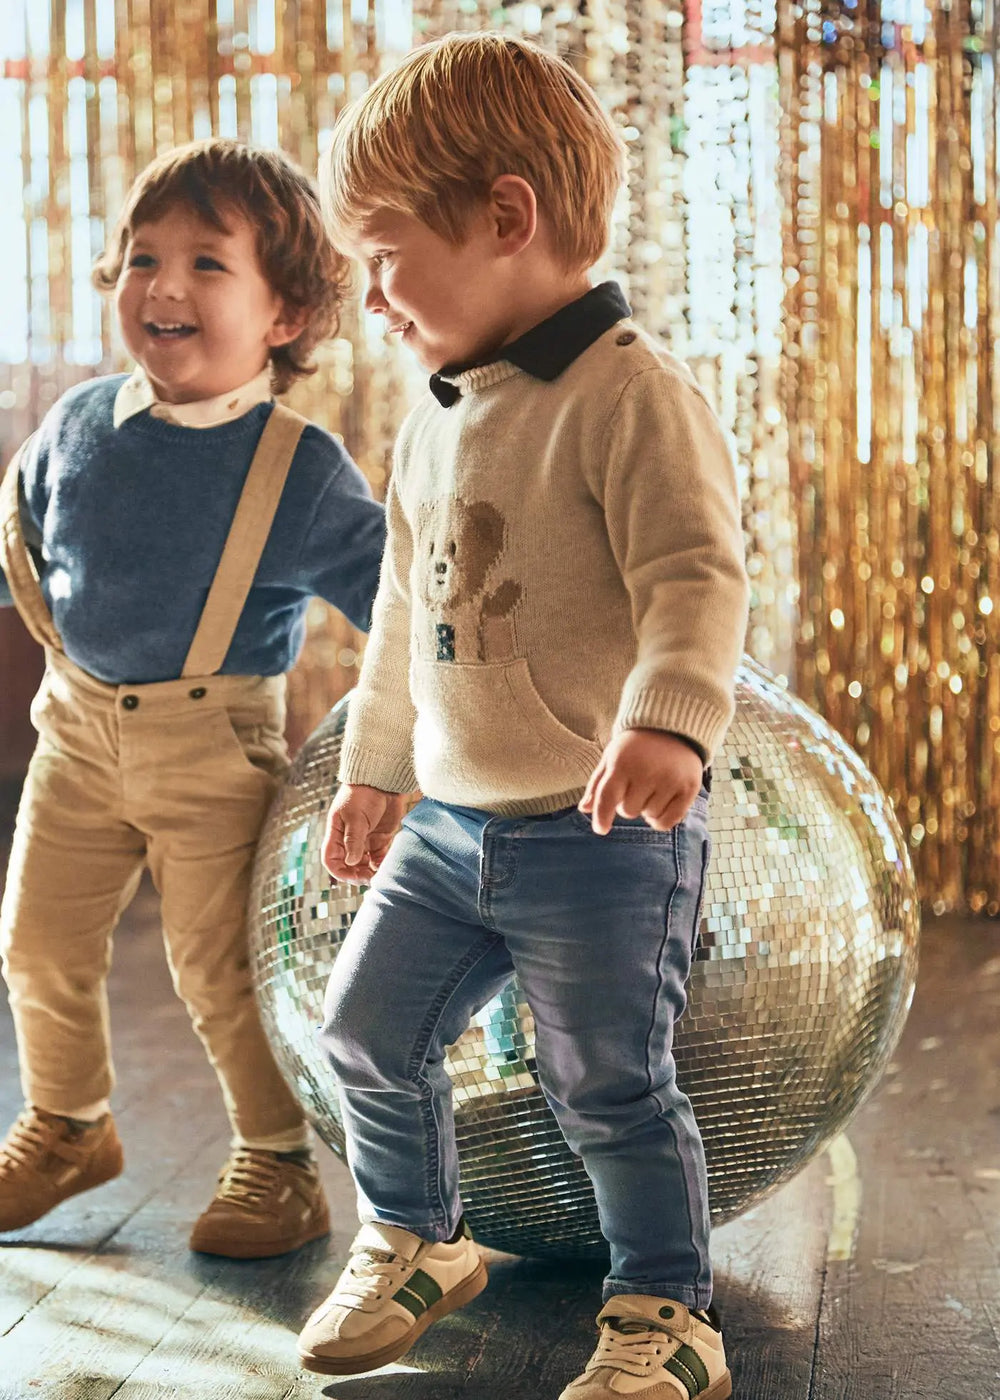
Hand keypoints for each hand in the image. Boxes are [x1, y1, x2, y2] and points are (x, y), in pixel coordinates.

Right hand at [321, 783, 406, 881]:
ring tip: (379, 875)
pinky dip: (381, 865)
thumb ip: (353, 839)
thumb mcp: (355, 816)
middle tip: (370, 878)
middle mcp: (349, 841)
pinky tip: (386, 867)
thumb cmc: (363, 794)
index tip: (352, 876)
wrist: (383, 781)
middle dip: (357, 875)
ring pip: (364, 865)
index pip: (331, 860)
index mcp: (336, 835)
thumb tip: (351, 862)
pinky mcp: (380, 840)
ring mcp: (365, 841)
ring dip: (370, 872)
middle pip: (348, 866)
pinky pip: (379, 858)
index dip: (339, 872)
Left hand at [579, 729, 703, 835]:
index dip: (602, 816)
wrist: (673, 728)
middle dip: (627, 804)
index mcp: (623, 762)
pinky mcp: (689, 788)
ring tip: (652, 787)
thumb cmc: (636, 746)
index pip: (608, 797)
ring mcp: (670, 780)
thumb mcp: (612, 757)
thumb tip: (584, 809)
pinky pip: (667, 822)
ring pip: (648, 816)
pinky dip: (660, 819)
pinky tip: (660, 803)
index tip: (600, 829)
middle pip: (628, 811)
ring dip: (646, 808)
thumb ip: (598, 784)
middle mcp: (647, 771)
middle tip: (635, 786)